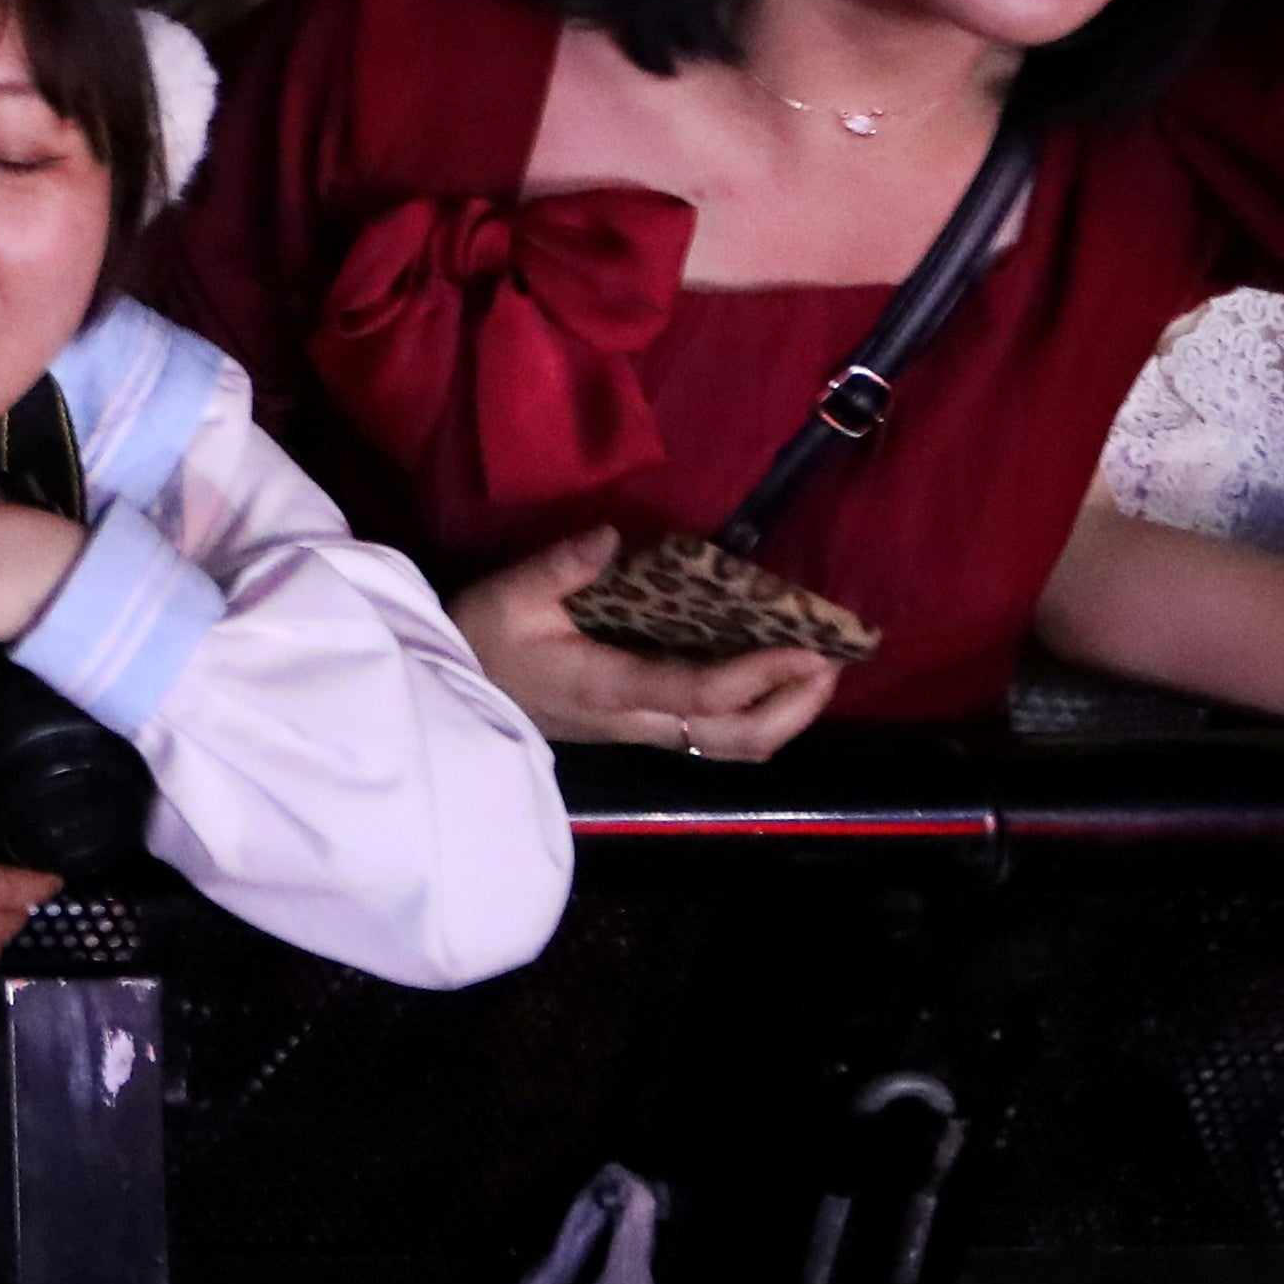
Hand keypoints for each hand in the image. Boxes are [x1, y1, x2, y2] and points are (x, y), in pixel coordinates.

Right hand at [448, 527, 840, 754]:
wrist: (452, 698)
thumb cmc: (480, 641)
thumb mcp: (506, 594)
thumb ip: (560, 566)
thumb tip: (613, 537)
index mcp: (607, 686)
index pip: (699, 694)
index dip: (760, 675)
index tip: (805, 648)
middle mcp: (635, 720)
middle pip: (734, 739)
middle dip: (793, 707)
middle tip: (831, 664)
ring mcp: (639, 731)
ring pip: (730, 746)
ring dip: (784, 715)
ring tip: (816, 675)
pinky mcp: (640, 728)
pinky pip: (715, 735)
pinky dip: (757, 713)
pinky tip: (771, 681)